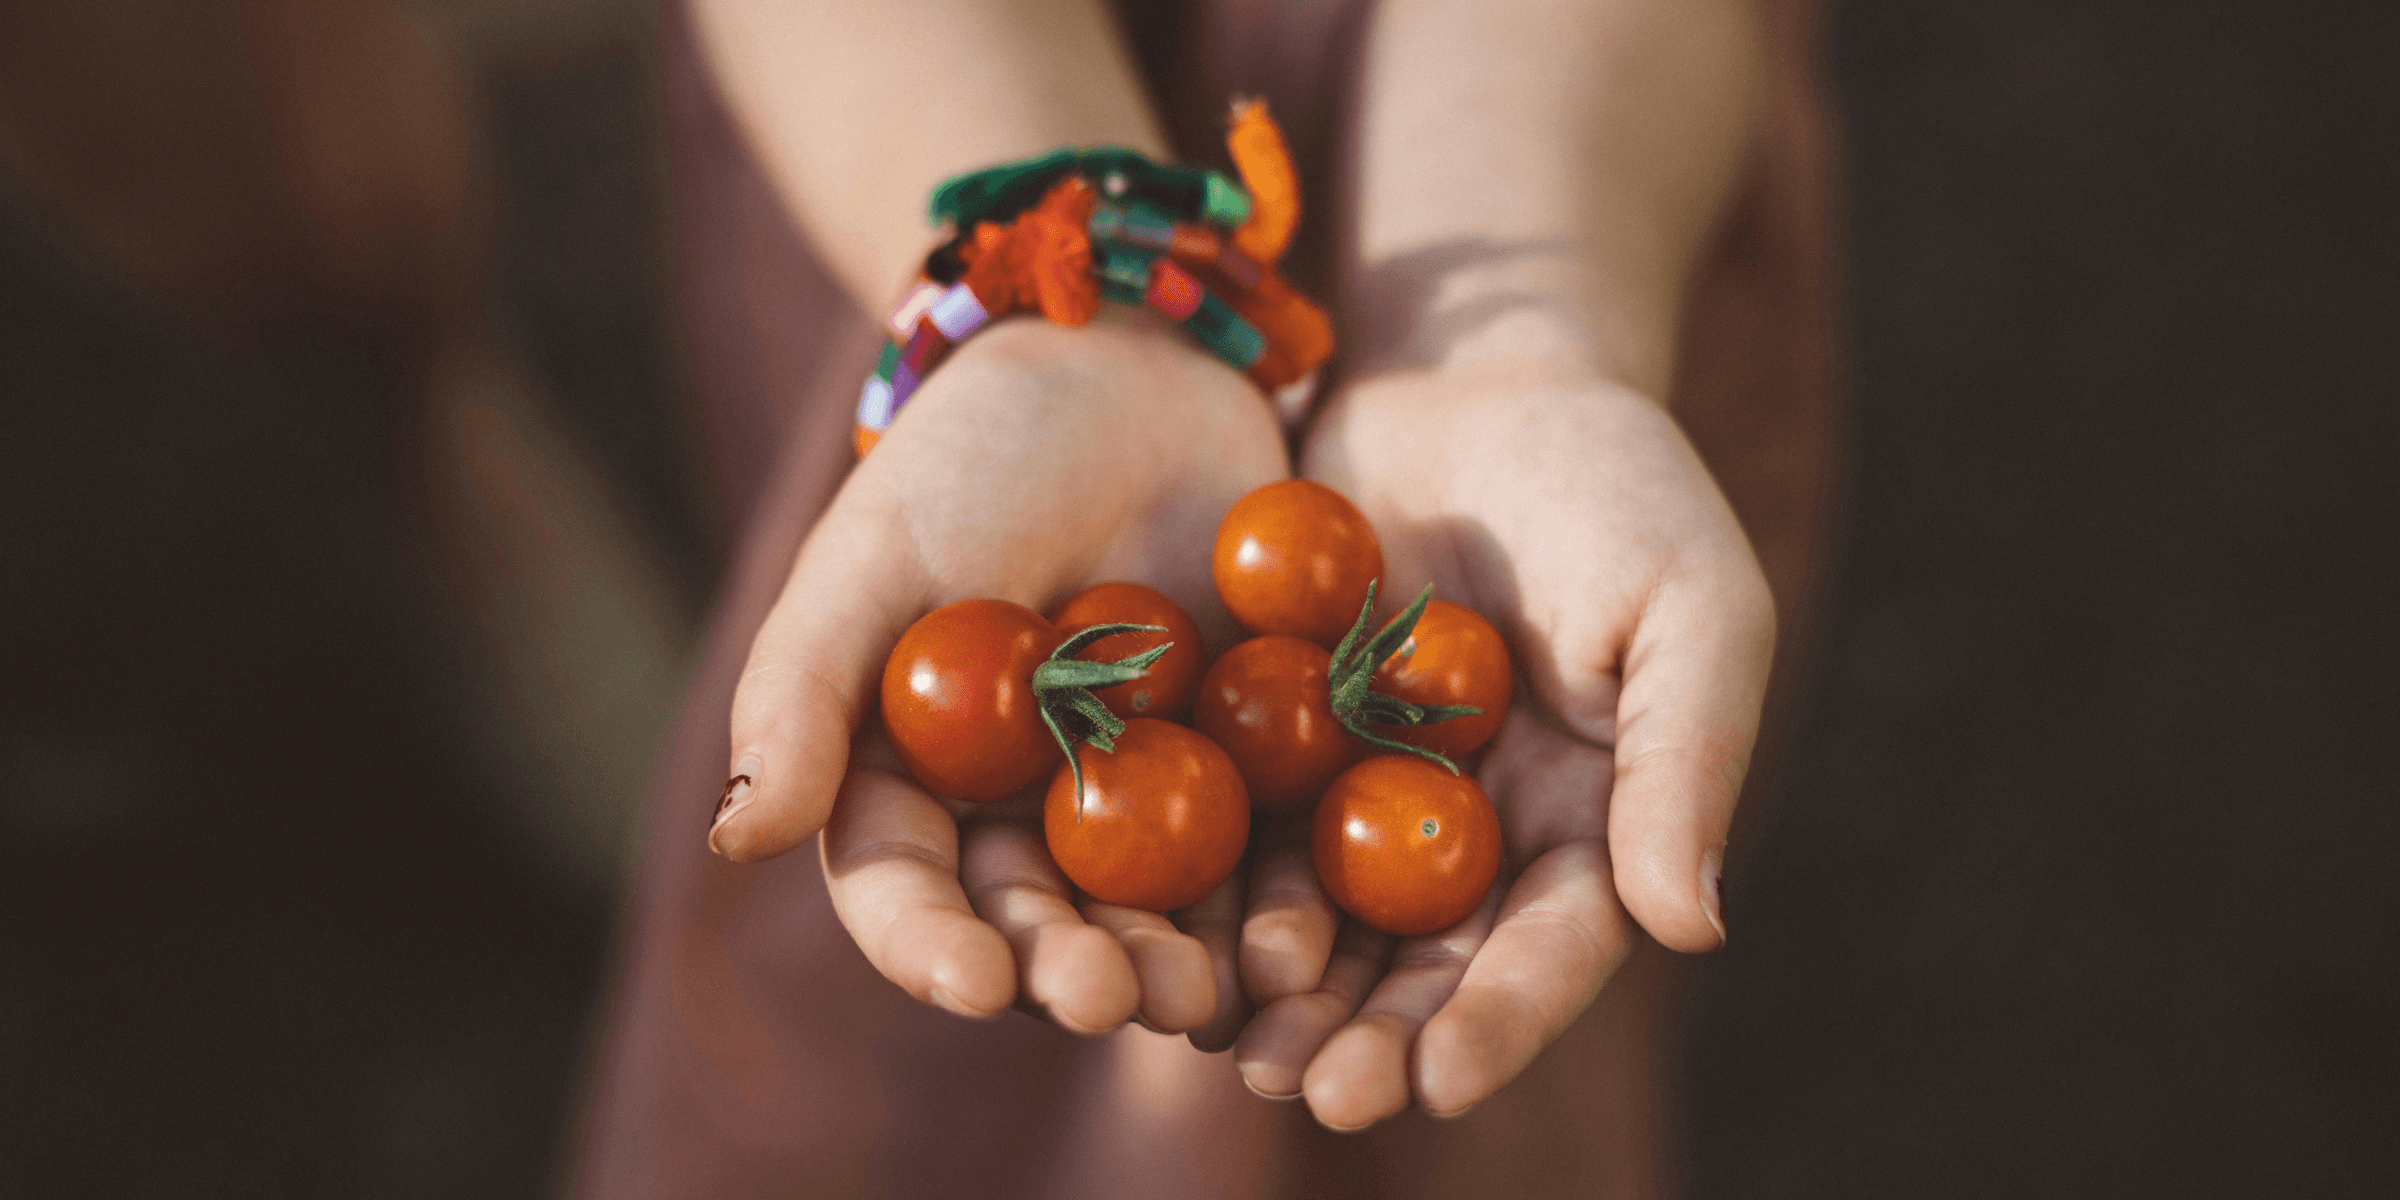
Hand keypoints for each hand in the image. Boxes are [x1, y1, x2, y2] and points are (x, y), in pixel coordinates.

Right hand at [708, 307, 1287, 1037]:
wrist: (1135, 371)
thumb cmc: (976, 457)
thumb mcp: (873, 557)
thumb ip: (802, 693)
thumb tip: (734, 837)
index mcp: (915, 786)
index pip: (907, 892)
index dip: (933, 947)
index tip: (976, 983)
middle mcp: (1023, 817)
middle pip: (1039, 926)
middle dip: (1073, 974)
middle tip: (1117, 1002)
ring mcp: (1141, 801)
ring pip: (1154, 917)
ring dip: (1180, 969)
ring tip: (1210, 997)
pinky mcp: (1248, 771)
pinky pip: (1267, 855)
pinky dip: (1281, 903)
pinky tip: (1304, 938)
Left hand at [1233, 359, 1775, 1125]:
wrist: (1473, 371)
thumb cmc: (1612, 478)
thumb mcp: (1687, 603)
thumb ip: (1686, 760)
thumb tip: (1691, 928)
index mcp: (1589, 823)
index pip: (1549, 949)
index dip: (1496, 1024)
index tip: (1431, 1085)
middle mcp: (1475, 834)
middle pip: (1423, 966)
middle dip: (1368, 1037)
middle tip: (1302, 1092)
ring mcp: (1369, 794)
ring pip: (1321, 923)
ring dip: (1275, 993)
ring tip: (1222, 1047)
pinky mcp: (1277, 742)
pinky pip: (1234, 831)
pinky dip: (1201, 890)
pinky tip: (1151, 935)